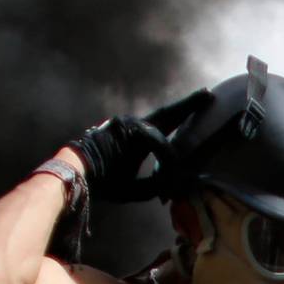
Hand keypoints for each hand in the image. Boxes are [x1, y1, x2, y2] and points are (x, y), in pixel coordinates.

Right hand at [66, 89, 211, 202]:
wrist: (75, 174)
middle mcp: (133, 127)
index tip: (195, 116)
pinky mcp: (123, 127)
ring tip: (181, 162)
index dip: (180, 122)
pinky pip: (152, 140)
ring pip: (160, 135)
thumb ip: (152, 184)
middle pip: (166, 114)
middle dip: (188, 105)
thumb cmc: (99, 182)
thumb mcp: (131, 187)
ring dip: (172, 155)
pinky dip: (163, 153)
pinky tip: (169, 163)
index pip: (163, 127)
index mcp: (135, 139)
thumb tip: (172, 188)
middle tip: (208, 94)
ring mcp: (127, 124)